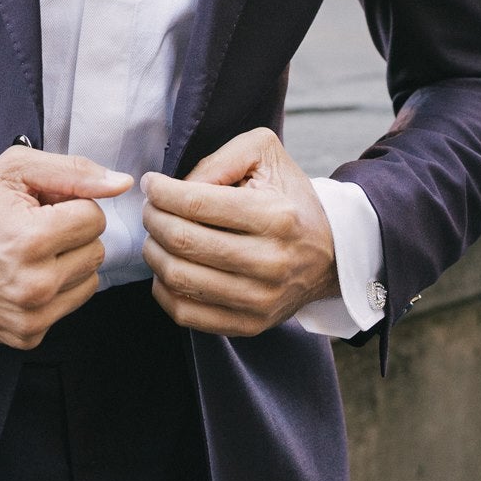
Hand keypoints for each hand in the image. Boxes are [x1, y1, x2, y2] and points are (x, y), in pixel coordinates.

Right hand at [0, 147, 131, 348]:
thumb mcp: (15, 171)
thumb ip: (74, 172)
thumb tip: (121, 184)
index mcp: (32, 240)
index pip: (95, 218)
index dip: (71, 206)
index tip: (42, 208)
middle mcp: (35, 285)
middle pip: (96, 250)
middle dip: (72, 235)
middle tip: (33, 229)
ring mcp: (31, 316)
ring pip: (90, 280)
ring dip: (68, 263)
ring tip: (29, 253)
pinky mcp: (27, 336)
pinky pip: (69, 306)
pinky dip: (54, 290)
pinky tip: (24, 277)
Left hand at [142, 127, 337, 336]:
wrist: (330, 255)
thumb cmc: (290, 200)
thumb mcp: (266, 156)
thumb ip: (221, 159)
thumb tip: (179, 186)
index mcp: (276, 217)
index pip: (196, 203)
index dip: (161, 191)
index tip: (151, 183)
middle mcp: (270, 262)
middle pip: (183, 241)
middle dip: (153, 219)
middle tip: (150, 207)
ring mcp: (260, 300)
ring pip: (179, 278)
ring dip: (154, 252)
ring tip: (157, 235)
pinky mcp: (249, 324)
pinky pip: (185, 313)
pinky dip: (163, 288)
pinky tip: (168, 266)